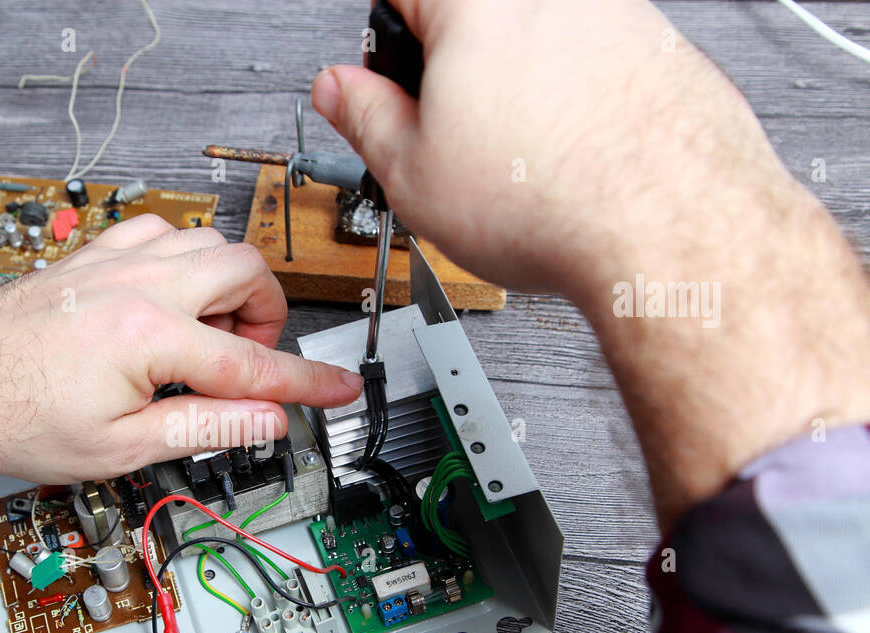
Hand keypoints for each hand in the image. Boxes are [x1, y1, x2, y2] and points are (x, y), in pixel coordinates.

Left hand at [0, 214, 363, 483]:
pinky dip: (181, 262)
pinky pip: (159, 234)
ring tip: (206, 337)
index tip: (338, 389)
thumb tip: (263, 420)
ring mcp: (111, 263)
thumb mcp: (119, 447)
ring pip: (206, 242)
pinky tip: (167, 301)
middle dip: (266, 316)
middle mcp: (135, 286)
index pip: (253, 363)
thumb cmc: (14, 419)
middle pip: (245, 272)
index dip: (306, 382)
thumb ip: (203, 428)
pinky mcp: (89, 257)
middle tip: (248, 361)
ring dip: (226, 286)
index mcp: (148, 338)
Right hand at [311, 0, 869, 529]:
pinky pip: (597, 70)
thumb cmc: (552, 204)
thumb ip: (364, 118)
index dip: (386, 51)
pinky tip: (569, 167)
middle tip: (448, 142)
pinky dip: (577, 108)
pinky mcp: (662, 52)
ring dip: (517, 95)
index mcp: (478, 4)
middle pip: (475, 19)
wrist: (669, 232)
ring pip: (539, 46)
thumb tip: (341, 93)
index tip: (388, 90)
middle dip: (454, 77)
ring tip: (516, 168)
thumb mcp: (412, 174)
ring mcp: (617, 16)